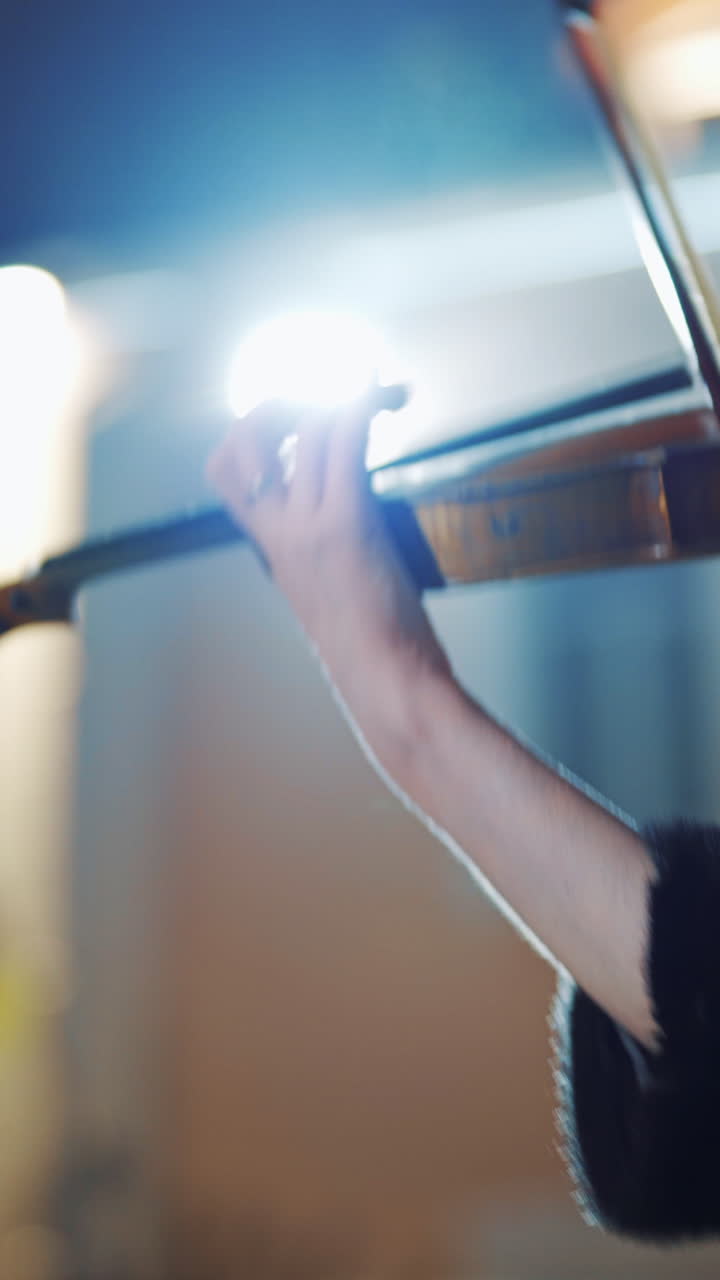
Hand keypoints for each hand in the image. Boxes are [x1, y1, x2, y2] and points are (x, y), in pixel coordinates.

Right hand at [206, 392, 452, 756]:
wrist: (384, 681)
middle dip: (286, 400)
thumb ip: (323, 561)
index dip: (244, 438)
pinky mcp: (349, 521)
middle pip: (254, 437)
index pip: (226, 476)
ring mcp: (311, 524)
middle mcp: (281, 531)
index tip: (285, 423)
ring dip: (345, 396)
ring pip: (307, 428)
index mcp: (273, 549)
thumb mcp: (327, 601)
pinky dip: (366, 404)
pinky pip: (346, 439)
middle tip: (329, 394)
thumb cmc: (369, 651)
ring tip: (381, 393)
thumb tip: (349, 540)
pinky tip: (390, 397)